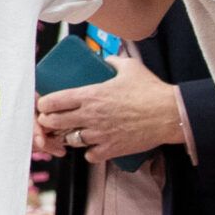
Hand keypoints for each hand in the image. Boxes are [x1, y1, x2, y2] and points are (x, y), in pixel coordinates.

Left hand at [35, 54, 182, 163]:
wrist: (170, 114)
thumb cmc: (150, 90)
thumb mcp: (130, 67)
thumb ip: (114, 61)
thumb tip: (108, 58)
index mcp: (90, 95)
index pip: (54, 101)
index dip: (44, 105)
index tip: (44, 105)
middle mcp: (90, 115)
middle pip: (55, 123)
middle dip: (49, 122)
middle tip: (51, 121)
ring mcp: (100, 134)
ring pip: (70, 140)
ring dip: (70, 137)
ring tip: (73, 133)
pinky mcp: (112, 149)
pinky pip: (90, 155)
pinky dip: (89, 152)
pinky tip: (93, 146)